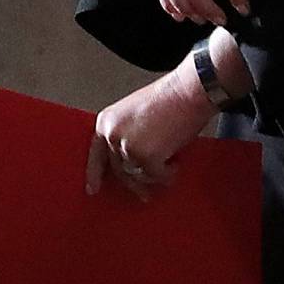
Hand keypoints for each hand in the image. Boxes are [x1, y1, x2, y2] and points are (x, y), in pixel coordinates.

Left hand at [86, 60, 217, 197]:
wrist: (189, 91)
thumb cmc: (170, 98)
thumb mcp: (135, 114)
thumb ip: (126, 134)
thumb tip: (129, 160)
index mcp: (106, 121)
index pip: (95, 154)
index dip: (94, 174)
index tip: (93, 189)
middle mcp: (112, 135)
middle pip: (118, 169)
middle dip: (133, 183)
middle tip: (143, 193)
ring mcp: (128, 147)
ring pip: (137, 175)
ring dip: (154, 176)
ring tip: (168, 169)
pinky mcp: (147, 157)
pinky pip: (156, 176)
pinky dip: (167, 175)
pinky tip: (175, 166)